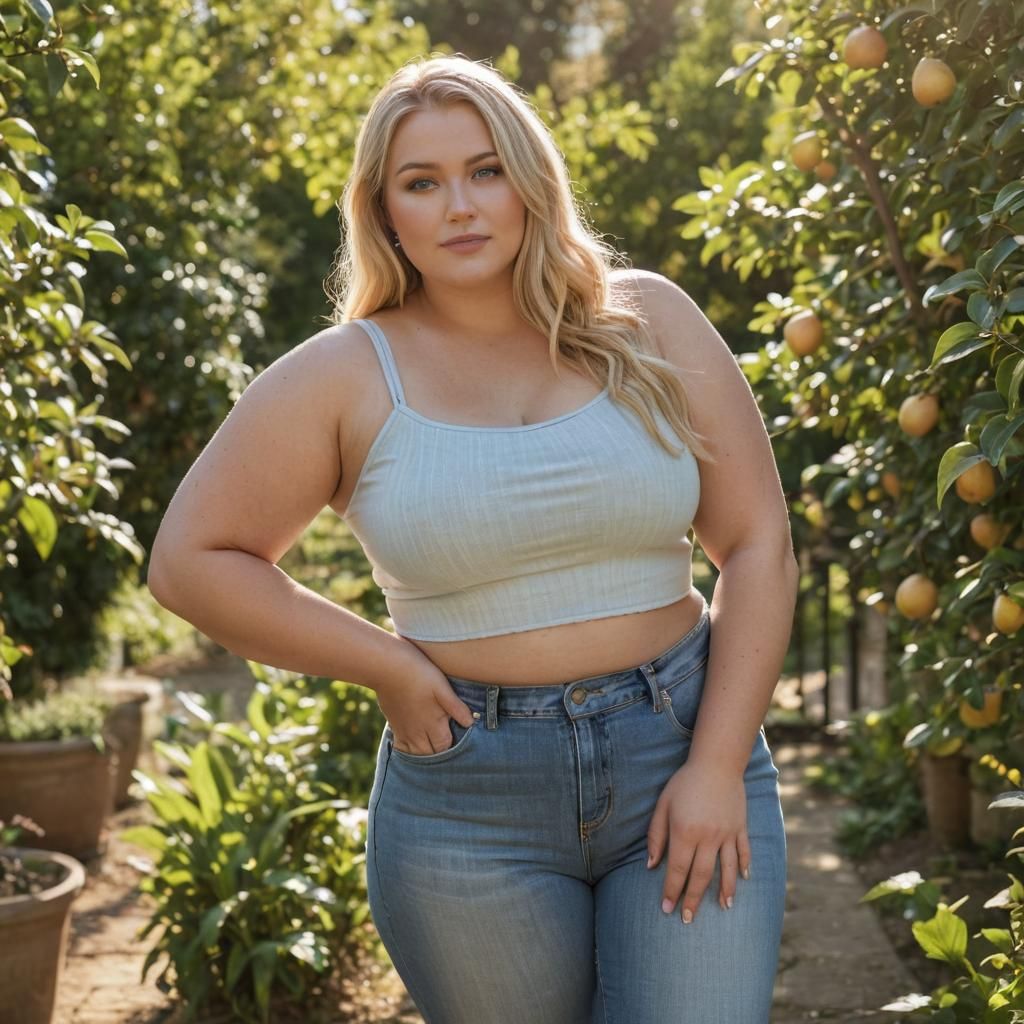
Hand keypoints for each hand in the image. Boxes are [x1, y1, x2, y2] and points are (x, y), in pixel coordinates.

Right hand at [375, 644, 475, 755]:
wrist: (387, 666)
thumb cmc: (418, 673)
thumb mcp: (442, 687)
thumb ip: (456, 707)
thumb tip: (470, 723)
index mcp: (433, 724)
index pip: (445, 746)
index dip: (454, 746)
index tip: (460, 738)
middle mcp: (417, 732)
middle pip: (431, 755)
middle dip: (440, 754)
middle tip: (448, 744)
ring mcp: (404, 730)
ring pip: (416, 754)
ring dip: (426, 754)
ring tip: (434, 746)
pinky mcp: (394, 725)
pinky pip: (402, 748)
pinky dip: (410, 750)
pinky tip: (416, 743)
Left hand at [647, 759, 750, 922]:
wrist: (716, 763)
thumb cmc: (684, 783)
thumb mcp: (663, 805)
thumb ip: (656, 836)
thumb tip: (650, 866)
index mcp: (685, 832)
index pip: (677, 870)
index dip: (671, 891)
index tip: (667, 909)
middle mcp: (708, 837)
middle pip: (701, 876)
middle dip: (693, 900)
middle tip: (688, 919)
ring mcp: (727, 834)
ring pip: (726, 870)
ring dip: (724, 891)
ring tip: (722, 908)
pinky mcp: (740, 828)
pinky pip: (743, 852)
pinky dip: (744, 868)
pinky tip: (743, 881)